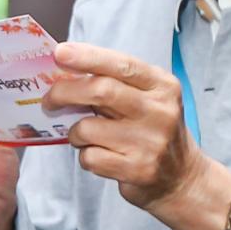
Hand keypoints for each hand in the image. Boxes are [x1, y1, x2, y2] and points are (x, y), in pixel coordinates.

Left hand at [45, 43, 230, 229]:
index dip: (87, 57)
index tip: (60, 53)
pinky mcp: (138, 170)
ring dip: (74, 132)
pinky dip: (84, 155)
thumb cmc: (151, 130)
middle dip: (64, 92)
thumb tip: (64, 72)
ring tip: (84, 136)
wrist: (181, 176)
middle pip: (101, 91)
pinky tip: (99, 155)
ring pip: (87, 128)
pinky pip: (90, 157)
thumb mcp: (146, 98)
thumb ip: (114, 83)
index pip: (121, 64)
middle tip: (48, 100)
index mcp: (162, 86)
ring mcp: (150, 142)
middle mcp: (160, 111)